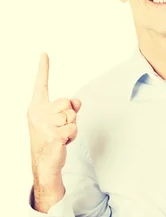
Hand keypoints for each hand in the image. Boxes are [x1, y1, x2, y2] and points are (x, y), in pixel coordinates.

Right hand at [27, 52, 81, 178]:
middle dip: (70, 115)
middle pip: (66, 102)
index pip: (41, 84)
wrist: (44, 162)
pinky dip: (73, 136)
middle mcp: (38, 113)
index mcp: (37, 107)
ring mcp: (45, 124)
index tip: (45, 54)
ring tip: (61, 135)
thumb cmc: (51, 139)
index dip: (44, 69)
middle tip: (60, 127)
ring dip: (72, 127)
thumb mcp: (58, 121)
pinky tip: (63, 142)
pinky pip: (74, 128)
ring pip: (72, 116)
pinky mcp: (54, 135)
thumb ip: (68, 108)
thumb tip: (78, 101)